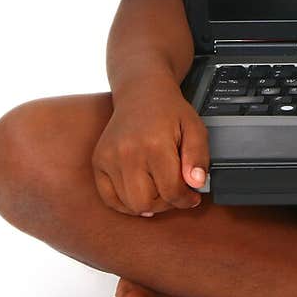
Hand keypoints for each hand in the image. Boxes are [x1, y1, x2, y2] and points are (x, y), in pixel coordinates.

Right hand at [92, 83, 208, 216]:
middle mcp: (128, 152)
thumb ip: (198, 157)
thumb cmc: (169, 111)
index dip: (186, 199)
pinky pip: (109, 198)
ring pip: (128, 204)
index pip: (171, 191)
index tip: (192, 196)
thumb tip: (196, 183)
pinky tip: (140, 191)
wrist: (141, 93)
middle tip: (174, 192)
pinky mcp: (98, 161)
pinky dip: (125, 203)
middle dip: (166, 204)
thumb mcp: (195, 128)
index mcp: (155, 144)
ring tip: (158, 189)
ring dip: (147, 204)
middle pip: (146, 203)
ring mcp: (109, 158)